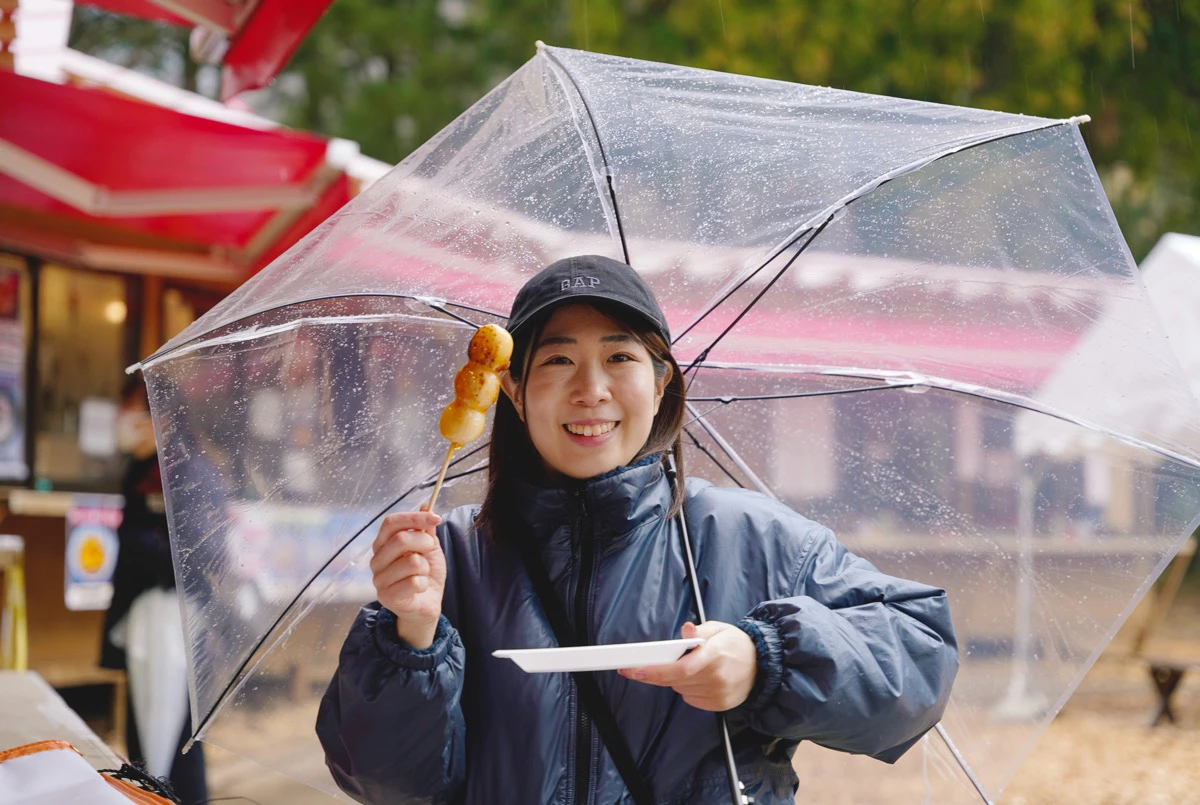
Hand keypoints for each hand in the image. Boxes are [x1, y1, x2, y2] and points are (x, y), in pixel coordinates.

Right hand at [370, 509, 444, 648]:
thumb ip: (425, 529)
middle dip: (425, 543)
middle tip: (430, 552)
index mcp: (383, 544)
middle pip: (401, 539)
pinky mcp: (386, 597)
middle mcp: (376, 560)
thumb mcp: (429, 548)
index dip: (414, 518)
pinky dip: (423, 584)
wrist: (427, 604)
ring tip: (421, 574)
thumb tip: (425, 505)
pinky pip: (414, 582)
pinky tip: (419, 588)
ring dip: (425, 568)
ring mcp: (379, 579)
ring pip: (412, 562)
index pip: (391, 522)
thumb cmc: (425, 574)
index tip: (436, 518)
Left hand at [618, 621, 756, 710]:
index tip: (632, 670)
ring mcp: (718, 694)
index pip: (680, 668)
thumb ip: (699, 630)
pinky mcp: (719, 705)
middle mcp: (716, 677)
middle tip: (639, 666)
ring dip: (675, 679)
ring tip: (688, 666)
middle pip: (674, 680)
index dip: (654, 671)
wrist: (763, 665)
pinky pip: (690, 699)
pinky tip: (698, 678)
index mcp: (714, 654)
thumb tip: (686, 630)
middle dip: (656, 673)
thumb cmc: (736, 644)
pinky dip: (687, 688)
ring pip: (679, 689)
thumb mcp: (719, 629)